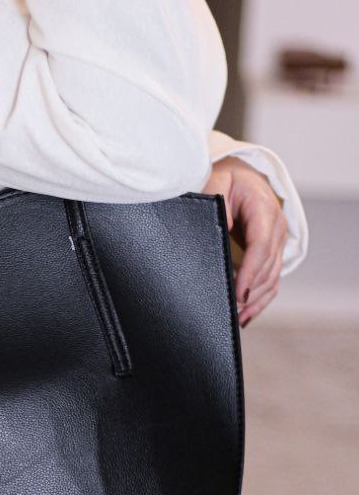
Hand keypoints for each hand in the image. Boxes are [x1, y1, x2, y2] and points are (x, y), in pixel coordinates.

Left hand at [204, 156, 288, 326]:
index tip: (238, 293)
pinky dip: (260, 300)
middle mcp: (276, 227)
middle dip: (250, 291)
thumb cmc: (225, 179)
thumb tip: (218, 229)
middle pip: (268, 267)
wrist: (241, 176)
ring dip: (256, 300)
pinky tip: (246, 315)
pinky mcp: (273, 253)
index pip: (261, 246)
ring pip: (272, 278)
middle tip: (229, 310)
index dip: (250, 272)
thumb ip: (215, 202)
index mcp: (264, 209)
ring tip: (236, 318)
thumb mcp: (215, 182)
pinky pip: (271, 281)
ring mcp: (277, 242)